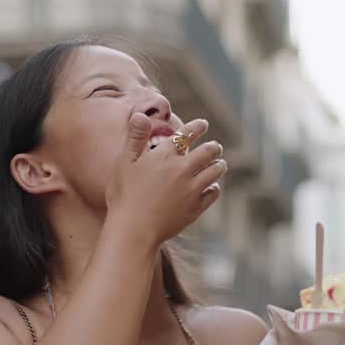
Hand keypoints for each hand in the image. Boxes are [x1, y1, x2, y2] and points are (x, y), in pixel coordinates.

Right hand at [105, 113, 225, 243]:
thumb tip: (141, 115)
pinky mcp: (195, 208)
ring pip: (215, 171)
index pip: (187, 134)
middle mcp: (183, 169)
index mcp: (165, 155)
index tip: (203, 124)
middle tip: (215, 146)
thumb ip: (135, 137)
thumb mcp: (124, 162)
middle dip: (213, 147)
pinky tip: (212, 188)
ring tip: (220, 164)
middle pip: (208, 152)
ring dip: (219, 165)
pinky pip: (213, 193)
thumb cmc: (124, 195)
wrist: (133, 229)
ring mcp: (192, 189)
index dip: (198, 127)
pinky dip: (215, 188)